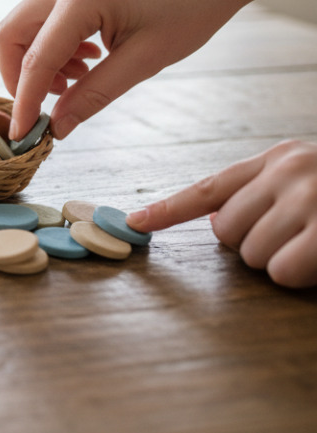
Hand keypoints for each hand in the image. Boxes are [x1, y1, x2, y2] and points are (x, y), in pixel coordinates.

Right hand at [0, 0, 246, 140]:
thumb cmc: (193, 6)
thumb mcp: (146, 59)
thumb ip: (95, 94)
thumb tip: (59, 127)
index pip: (36, 58)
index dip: (25, 101)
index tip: (21, 134)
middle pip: (10, 34)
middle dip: (21, 77)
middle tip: (50, 104)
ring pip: (25, 25)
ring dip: (40, 61)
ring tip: (82, 80)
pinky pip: (46, 15)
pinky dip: (54, 44)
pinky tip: (90, 58)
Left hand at [128, 141, 316, 287]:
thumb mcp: (302, 180)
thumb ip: (257, 193)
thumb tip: (215, 220)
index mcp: (276, 158)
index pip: (209, 189)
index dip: (168, 210)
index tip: (134, 222)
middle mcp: (288, 172)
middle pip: (225, 230)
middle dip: (250, 244)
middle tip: (290, 236)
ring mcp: (309, 199)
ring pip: (251, 254)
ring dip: (276, 261)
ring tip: (309, 242)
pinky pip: (282, 271)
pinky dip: (296, 274)